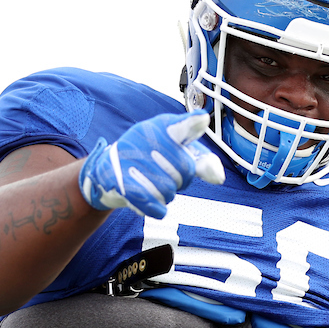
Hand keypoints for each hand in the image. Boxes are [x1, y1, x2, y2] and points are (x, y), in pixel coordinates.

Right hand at [79, 110, 223, 217]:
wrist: (110, 170)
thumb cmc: (153, 159)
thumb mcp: (178, 153)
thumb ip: (200, 161)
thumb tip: (218, 177)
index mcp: (163, 126)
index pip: (182, 126)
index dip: (192, 123)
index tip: (202, 119)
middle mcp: (145, 136)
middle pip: (185, 169)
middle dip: (182, 179)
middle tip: (167, 175)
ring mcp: (130, 157)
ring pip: (169, 190)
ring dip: (167, 194)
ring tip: (153, 184)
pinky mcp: (120, 180)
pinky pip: (151, 203)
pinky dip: (157, 209)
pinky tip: (154, 205)